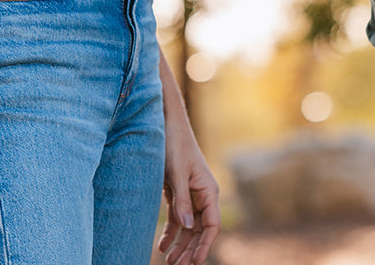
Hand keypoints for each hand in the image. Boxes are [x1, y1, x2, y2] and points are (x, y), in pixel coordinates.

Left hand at [158, 54, 219, 264]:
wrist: (166, 124)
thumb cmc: (174, 144)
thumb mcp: (176, 172)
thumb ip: (181, 200)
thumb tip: (186, 226)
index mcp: (208, 190)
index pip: (212, 224)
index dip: (205, 245)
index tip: (195, 263)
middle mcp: (203, 194)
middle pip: (200, 229)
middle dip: (190, 249)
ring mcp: (191, 193)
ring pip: (188, 226)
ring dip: (180, 243)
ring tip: (168, 261)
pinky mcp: (179, 191)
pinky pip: (178, 217)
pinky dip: (171, 232)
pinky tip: (162, 245)